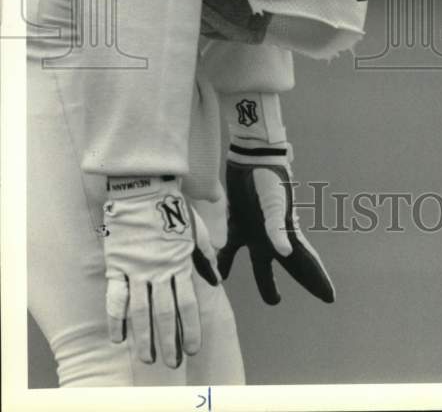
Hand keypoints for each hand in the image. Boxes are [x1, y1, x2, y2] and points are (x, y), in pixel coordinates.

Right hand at [103, 176, 218, 367]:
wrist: (143, 187)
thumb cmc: (171, 206)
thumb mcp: (195, 228)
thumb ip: (205, 255)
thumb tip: (215, 281)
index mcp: (179, 263)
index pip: (187, 303)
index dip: (189, 328)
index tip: (192, 348)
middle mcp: (158, 271)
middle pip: (163, 313)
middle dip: (168, 340)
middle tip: (171, 363)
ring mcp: (136, 269)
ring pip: (140, 311)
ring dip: (143, 337)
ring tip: (147, 357)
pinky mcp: (118, 264)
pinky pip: (116, 297)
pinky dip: (116, 319)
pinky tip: (118, 338)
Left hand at [217, 148, 334, 304]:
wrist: (250, 155)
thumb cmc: (266, 176)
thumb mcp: (274, 201)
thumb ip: (277, 227)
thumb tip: (285, 252)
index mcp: (287, 231)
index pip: (306, 262)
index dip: (318, 280)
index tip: (331, 298)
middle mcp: (273, 236)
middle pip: (292, 266)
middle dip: (305, 281)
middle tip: (321, 298)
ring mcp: (256, 231)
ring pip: (263, 264)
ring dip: (268, 282)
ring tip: (274, 298)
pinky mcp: (238, 221)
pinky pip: (231, 248)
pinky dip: (225, 261)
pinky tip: (219, 276)